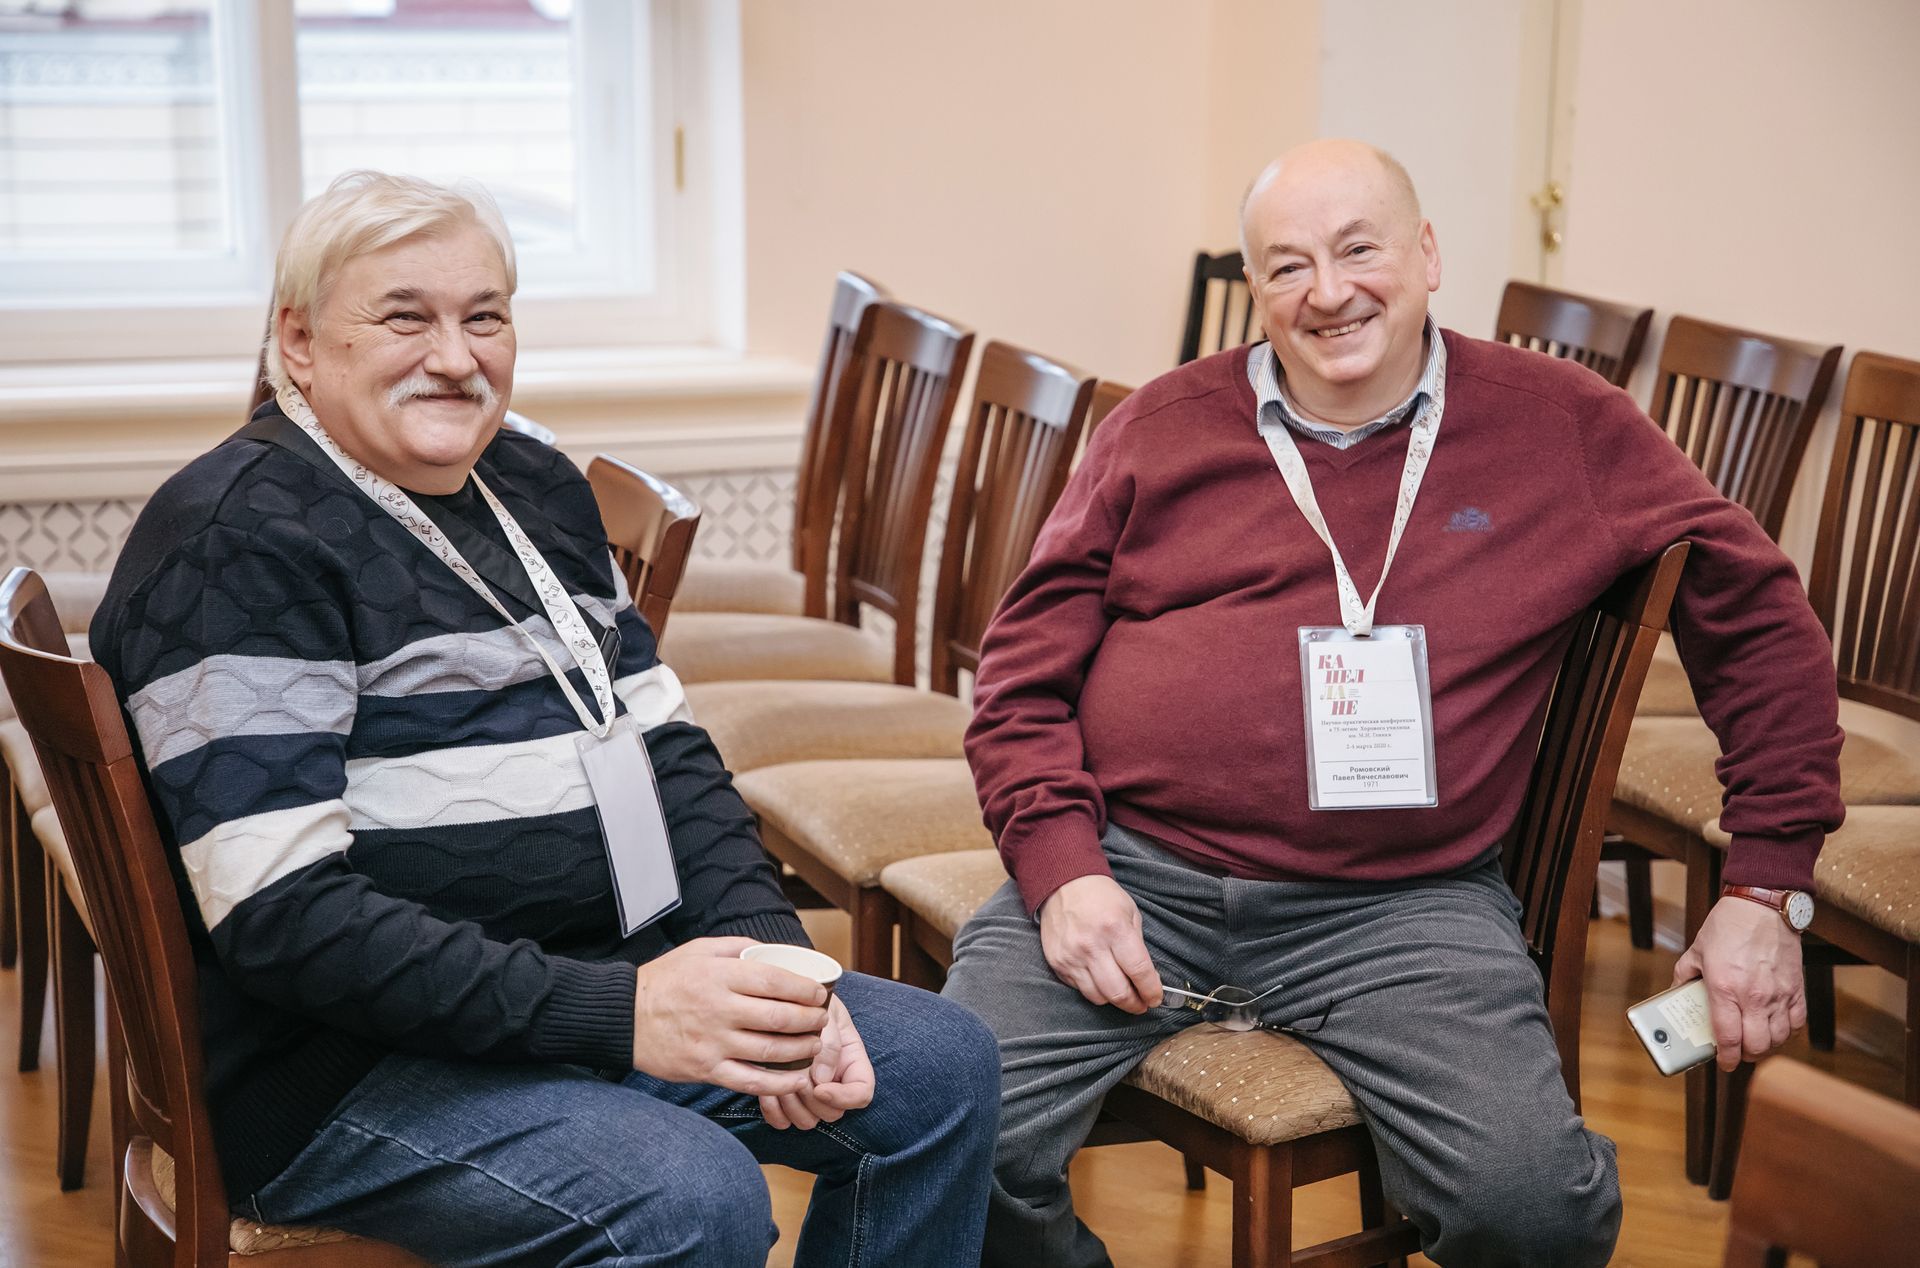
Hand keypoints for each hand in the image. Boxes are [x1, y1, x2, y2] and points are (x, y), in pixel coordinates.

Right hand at [632, 937, 829, 1096]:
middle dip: (810, 1020)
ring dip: (802, 1049)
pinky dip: (779, 1083)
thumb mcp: (699, 949)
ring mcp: (713, 1042)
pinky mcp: (706, 1069)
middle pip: (779, 1017)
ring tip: (816, 1044)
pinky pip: (751, 1080)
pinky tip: (798, 1078)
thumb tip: (774, 950)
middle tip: (822, 1019)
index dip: (805, 989)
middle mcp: (719, 1009)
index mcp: (720, 976)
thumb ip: (738, 947)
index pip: (775, 982)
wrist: (624, 1016)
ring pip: (771, 1050)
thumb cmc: (664, 980)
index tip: (820, 993)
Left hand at [759, 994, 875, 1129]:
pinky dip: (774, 1111)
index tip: (821, 1087)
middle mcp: (834, 1081)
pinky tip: (766, 1091)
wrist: (783, 997)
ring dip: (792, 1106)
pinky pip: (782, 1120)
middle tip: (796, 1077)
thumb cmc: (810, 1002)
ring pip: (808, 1122)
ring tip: (780, 1080)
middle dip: (813, 1101)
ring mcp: (809, 1091)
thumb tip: (822, 1080)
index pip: (861, 1094)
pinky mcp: (784, 1096)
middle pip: (833, 1114)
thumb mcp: (826, 1013)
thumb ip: (830, 1042)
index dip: (844, 1098)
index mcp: (851, 1062)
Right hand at [1037, 874, 1161, 1013]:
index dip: (1151, 990)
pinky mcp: (1058, 963)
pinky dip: (1094, 989)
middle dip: (1135, 1004)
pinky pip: (1080, 988)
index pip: (1139, 971)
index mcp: (1115, 930)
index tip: (1156, 997)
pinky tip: (1100, 979)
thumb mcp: (1130, 912)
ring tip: (1122, 993)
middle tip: (1142, 1004)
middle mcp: (1092, 946)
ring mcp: (1072, 957)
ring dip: (1114, 999)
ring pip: (1098, 997)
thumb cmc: (1101, 896)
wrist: (1062, 884)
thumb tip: (1147, 977)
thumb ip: (1138, 945)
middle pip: (1118, 992)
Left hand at [1672, 896, 1806, 1071]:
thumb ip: (1684, 975)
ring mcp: (1778, 994)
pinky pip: (1797, 1022)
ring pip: (1779, 1038)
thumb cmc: (1729, 925)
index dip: (1725, 1058)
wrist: (1763, 906)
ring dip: (1767, 1047)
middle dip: (1746, 1056)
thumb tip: (1675, 991)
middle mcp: (1753, 996)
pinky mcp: (1796, 988)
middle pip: (1756, 1045)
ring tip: (1756, 1043)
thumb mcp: (1697, 950)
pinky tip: (1777, 1029)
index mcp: (1724, 989)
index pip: (1727, 1037)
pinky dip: (1788, 1032)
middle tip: (1738, 1053)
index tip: (1723, 1063)